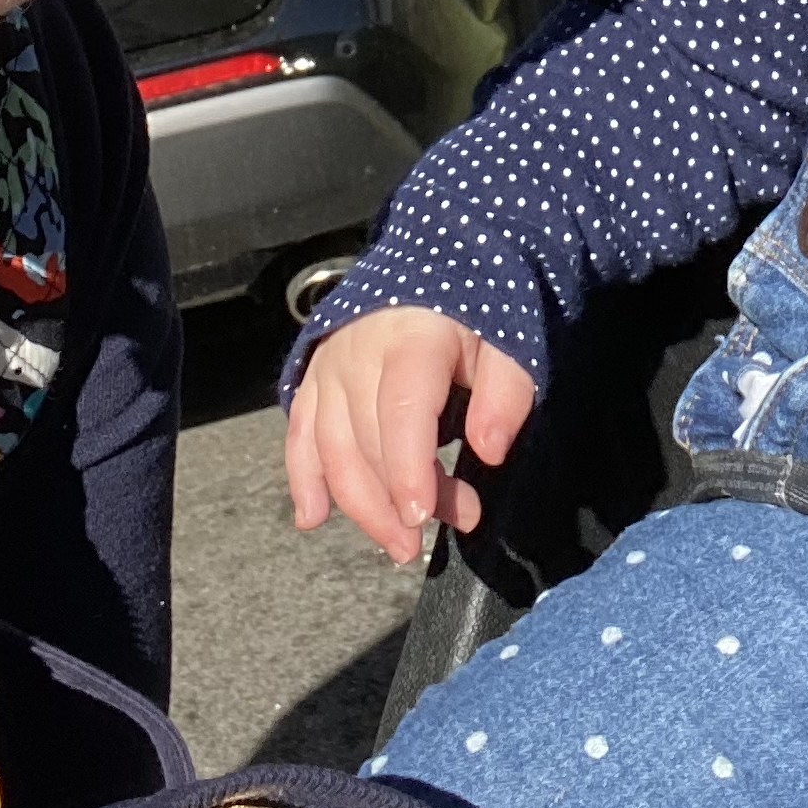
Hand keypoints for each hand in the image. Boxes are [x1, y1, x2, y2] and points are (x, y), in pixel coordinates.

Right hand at [286, 306, 536, 563]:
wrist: (435, 263)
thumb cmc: (474, 309)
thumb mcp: (508, 338)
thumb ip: (505, 392)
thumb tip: (490, 450)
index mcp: (410, 339)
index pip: (402, 411)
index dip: (408, 469)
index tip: (422, 516)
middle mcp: (358, 353)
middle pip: (367, 441)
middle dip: (398, 500)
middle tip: (438, 533)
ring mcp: (329, 367)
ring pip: (330, 448)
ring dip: (359, 505)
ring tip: (398, 545)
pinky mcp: (314, 379)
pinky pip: (299, 434)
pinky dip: (303, 479)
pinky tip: (312, 518)